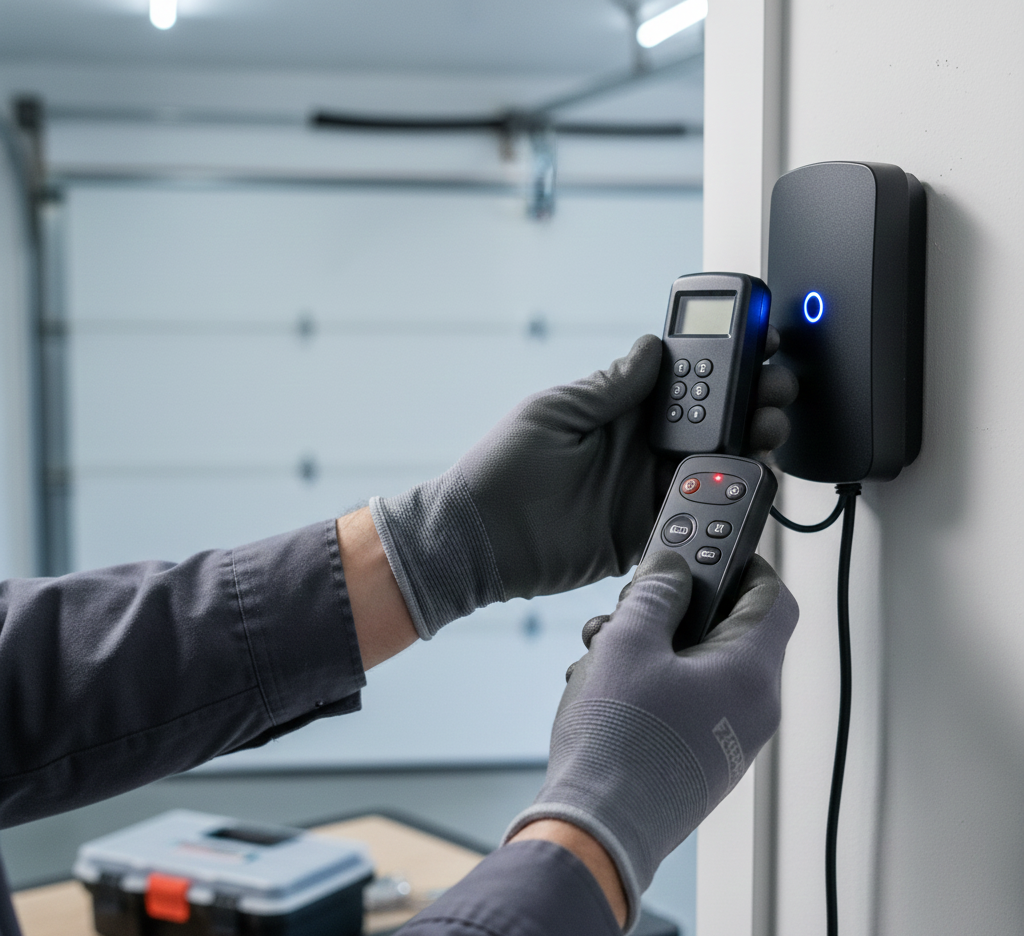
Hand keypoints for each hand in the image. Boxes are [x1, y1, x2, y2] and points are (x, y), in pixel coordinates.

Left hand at [370, 331, 795, 638]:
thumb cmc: (502, 468)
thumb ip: (610, 387)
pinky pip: (696, 512)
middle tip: (774, 388)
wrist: (480, 539)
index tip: (756, 342)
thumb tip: (651, 348)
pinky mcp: (645, 530)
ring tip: (768, 428)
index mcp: (618, 410)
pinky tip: (747, 481)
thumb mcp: (555, 412)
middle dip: (749, 399)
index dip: (722, 361)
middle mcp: (638, 447)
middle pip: (711, 420)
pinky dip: (725, 499)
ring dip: (747, 444)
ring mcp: (644, 488)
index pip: (682, 379)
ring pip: (714, 463)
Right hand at [503, 550, 798, 930]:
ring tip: (607, 648)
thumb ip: (656, 592)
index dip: (746, 563)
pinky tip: (607, 685)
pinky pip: (690, 699)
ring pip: (702, 665)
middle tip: (638, 601)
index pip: (773, 597)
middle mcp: (753, 708)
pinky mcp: (703, 759)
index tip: (711, 547)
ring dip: (657, 644)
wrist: (598, 829)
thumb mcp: (629, 642)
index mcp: (750, 673)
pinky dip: (654, 680)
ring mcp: (730, 738)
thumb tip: (674, 569)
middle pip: (732, 629)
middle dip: (679, 606)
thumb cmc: (618, 742)